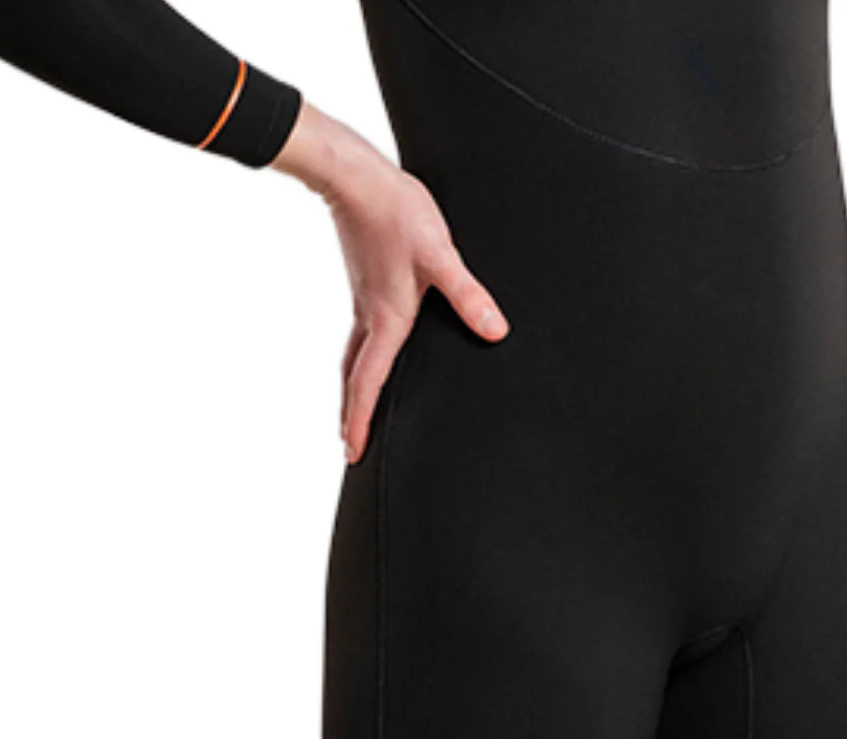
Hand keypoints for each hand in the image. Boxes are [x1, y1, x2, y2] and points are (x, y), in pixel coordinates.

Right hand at [271, 103, 510, 462]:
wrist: (357, 178)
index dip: (361, 420)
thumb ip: (469, 295)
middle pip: (354, 376)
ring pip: (354, 355)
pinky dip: (359, 357)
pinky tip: (374, 349)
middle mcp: (370, 315)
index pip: (369, 382)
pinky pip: (360, 333)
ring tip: (356, 408)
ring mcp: (364, 299)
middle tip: (350, 445)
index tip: (353, 452)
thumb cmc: (397, 213)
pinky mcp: (366, 282)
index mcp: (387, 318)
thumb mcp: (441, 255)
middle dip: (352, 413)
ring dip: (354, 386)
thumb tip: (495, 332)